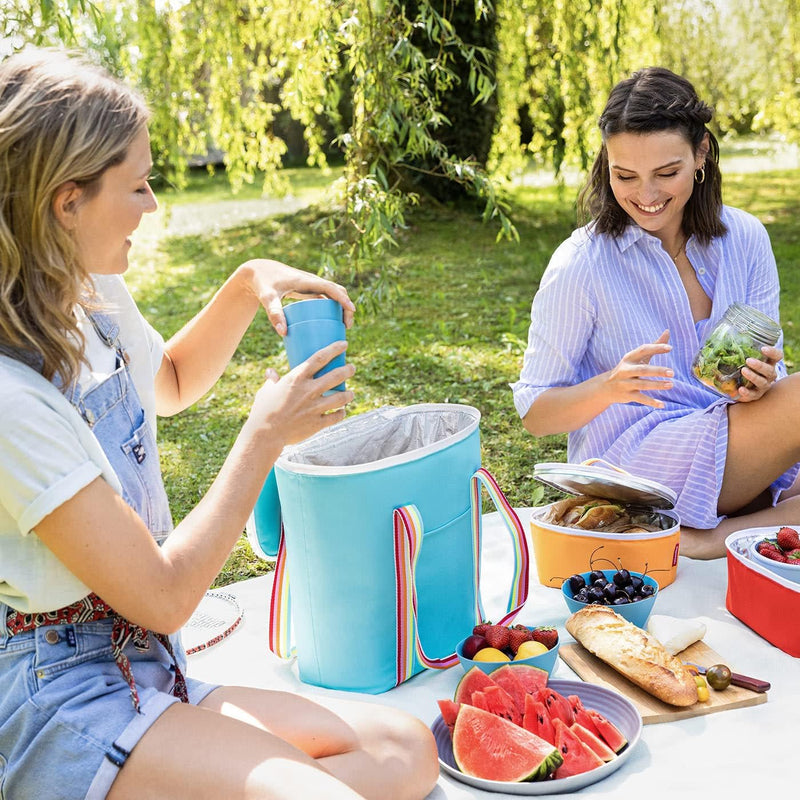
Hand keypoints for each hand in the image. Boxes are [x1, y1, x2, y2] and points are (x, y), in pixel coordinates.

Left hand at [238, 258, 354, 334]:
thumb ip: (274, 314)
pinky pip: (325, 297)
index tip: (351, 311)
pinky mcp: (306, 290)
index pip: (331, 288)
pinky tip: (332, 320)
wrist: (257, 270)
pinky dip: (332, 307)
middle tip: (347, 326)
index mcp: (306, 280)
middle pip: (337, 291)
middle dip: (346, 307)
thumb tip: (283, 333)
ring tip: (344, 326)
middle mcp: (312, 281)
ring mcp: (310, 285)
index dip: (343, 299)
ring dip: (342, 307)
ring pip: (333, 294)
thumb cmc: (262, 283)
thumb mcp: (267, 298)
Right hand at [248, 341, 355, 446]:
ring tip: (351, 393)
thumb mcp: (266, 391)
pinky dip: (341, 413)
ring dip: (349, 394)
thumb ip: (272, 380)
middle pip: (336, 376)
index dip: (334, 349)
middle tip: (352, 368)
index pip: (320, 358)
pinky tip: (342, 411)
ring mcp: (315, 407)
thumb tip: (271, 372)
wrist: (265, 435)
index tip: (344, 344)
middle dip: (348, 370)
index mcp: (297, 378)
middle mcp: (309, 390)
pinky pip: (335, 417)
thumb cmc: (263, 410)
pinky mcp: (317, 423)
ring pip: (341, 397)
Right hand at [600, 330, 673, 408]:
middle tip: (672, 372)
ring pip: (642, 385)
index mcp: (629, 358)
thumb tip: (668, 331)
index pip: (642, 350)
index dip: (656, 348)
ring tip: (671, 384)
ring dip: (657, 385)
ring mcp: (625, 383)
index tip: (670, 348)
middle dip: (657, 371)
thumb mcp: (637, 357)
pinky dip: (651, 402)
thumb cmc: (627, 369)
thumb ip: (653, 345)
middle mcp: (625, 370)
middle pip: (642, 370)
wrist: (605, 388)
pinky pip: (641, 399)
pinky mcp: (627, 395)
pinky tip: (662, 405)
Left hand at [736, 344, 781, 401]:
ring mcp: (763, 386)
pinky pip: (752, 395)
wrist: (739, 387)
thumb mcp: (741, 359)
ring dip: (753, 376)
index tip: (762, 348)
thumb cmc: (742, 368)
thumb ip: (737, 350)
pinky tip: (740, 389)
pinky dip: (747, 392)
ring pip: (762, 382)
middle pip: (770, 370)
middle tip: (748, 360)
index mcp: (768, 363)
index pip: (777, 356)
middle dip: (760, 365)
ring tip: (743, 371)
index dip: (773, 352)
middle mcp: (768, 375)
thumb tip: (720, 337)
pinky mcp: (755, 395)